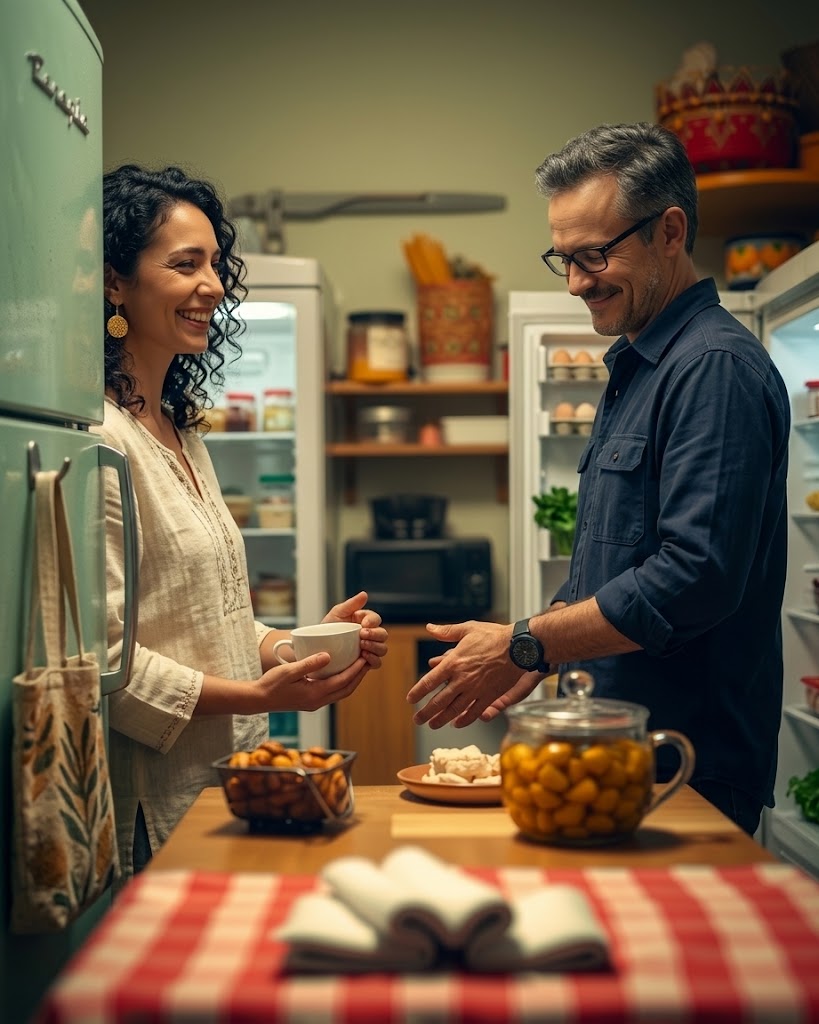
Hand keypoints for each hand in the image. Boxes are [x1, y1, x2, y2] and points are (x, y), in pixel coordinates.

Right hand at [257, 651, 370, 711]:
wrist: (258, 700)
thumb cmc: (270, 684)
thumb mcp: (289, 671)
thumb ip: (309, 664)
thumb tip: (328, 656)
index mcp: (314, 694)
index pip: (342, 682)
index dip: (355, 670)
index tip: (364, 658)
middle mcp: (317, 701)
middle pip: (346, 690)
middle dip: (359, 676)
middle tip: (367, 661)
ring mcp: (314, 703)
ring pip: (340, 693)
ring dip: (352, 680)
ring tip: (359, 666)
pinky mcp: (310, 701)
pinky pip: (332, 692)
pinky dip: (341, 683)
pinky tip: (341, 672)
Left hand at [322, 591, 388, 670]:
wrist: (317, 649)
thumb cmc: (327, 629)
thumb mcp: (337, 614)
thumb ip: (351, 604)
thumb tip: (364, 594)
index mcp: (364, 622)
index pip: (376, 619)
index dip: (373, 621)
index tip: (364, 624)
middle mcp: (370, 635)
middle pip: (383, 634)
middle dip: (375, 634)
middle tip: (362, 635)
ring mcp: (369, 649)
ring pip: (383, 649)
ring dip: (375, 647)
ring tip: (362, 646)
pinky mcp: (366, 662)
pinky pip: (377, 663)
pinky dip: (373, 660)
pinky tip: (363, 657)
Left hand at [406, 620, 539, 727]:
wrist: (518, 646)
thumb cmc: (494, 636)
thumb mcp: (468, 628)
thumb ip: (447, 631)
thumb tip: (430, 628)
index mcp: (454, 662)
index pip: (429, 681)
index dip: (418, 692)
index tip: (410, 699)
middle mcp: (462, 679)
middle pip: (439, 701)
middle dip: (425, 712)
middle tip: (417, 719)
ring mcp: (476, 690)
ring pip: (454, 710)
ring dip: (441, 719)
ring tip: (432, 724)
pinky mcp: (490, 696)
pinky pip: (474, 712)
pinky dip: (464, 720)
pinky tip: (457, 723)